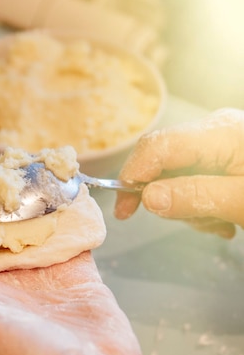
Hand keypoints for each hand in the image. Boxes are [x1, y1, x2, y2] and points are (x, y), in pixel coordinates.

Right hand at [115, 108, 243, 237]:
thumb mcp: (240, 202)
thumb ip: (195, 197)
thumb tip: (147, 198)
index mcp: (218, 132)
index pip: (155, 147)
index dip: (131, 178)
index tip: (123, 212)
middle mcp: (214, 131)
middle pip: (163, 165)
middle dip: (171, 200)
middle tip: (206, 223)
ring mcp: (218, 143)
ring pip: (177, 180)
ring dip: (192, 209)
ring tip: (225, 223)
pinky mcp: (223, 157)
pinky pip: (194, 182)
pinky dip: (203, 206)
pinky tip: (227, 218)